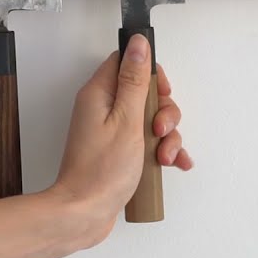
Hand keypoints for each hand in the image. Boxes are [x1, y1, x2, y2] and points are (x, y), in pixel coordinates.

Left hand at [46, 34, 192, 247]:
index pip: (126, 64)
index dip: (150, 74)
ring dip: (166, 137)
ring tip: (164, 157)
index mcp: (99, 94)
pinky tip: (174, 164)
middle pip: (144, 93)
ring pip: (150, 120)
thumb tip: (138, 44)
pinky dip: (163, 151)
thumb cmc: (101, 171)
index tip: (161, 93)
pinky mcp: (119, 152)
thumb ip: (134, 80)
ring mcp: (111, 132)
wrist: (84, 214)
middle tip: (159, 130)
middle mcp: (103, 110)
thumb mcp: (127, 120)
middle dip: (163, 112)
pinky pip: (148, 143)